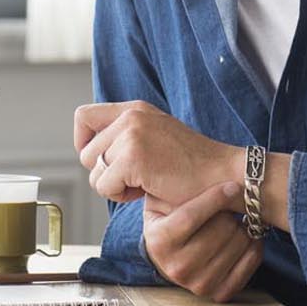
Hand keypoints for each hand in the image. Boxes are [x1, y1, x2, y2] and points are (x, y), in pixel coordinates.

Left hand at [74, 101, 240, 205]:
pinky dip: (122, 197)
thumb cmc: (190, 166)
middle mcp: (129, 116)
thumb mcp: (155, 136)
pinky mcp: (133, 158)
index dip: (84, 142)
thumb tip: (88, 151)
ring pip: (93, 172)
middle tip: (135, 179)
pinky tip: (147, 190)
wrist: (224, 175)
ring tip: (144, 183)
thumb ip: (125, 136)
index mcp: (133, 109)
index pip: (83, 116)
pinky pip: (105, 186)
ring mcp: (131, 135)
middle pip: (85, 153)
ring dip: (114, 187)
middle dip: (104, 173)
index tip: (103, 160)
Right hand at [144, 182, 263, 301]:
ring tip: (234, 218)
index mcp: (159, 241)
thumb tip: (199, 170)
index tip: (232, 186)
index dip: (215, 198)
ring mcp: (198, 283)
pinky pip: (249, 263)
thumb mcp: (160, 200)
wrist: (167, 254)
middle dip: (228, 211)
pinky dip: (254, 245)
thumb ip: (172, 187)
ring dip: (242, 226)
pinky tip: (246, 234)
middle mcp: (176, 267)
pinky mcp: (218, 293)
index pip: (190, 216)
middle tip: (228, 205)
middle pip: (220, 230)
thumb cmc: (167, 217)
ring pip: (238, 244)